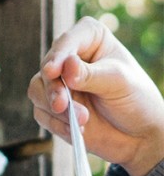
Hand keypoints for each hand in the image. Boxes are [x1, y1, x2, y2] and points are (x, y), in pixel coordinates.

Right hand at [28, 17, 163, 175]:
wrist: (138, 135)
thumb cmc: (136, 100)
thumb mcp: (119, 83)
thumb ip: (91, 75)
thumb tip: (66, 66)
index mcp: (90, 39)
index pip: (68, 42)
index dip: (58, 55)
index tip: (52, 71)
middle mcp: (69, 58)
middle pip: (46, 68)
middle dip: (54, 89)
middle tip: (62, 105)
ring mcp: (58, 83)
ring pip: (37, 90)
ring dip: (56, 109)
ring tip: (81, 121)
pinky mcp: (51, 107)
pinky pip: (41, 113)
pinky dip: (57, 124)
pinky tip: (76, 131)